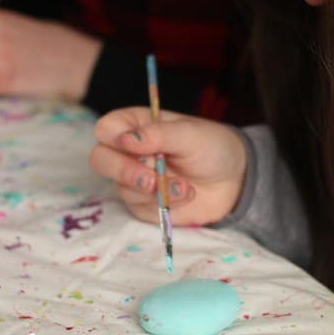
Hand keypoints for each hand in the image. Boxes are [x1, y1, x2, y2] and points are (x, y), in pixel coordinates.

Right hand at [90, 107, 246, 225]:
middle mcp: (128, 152)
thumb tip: (125, 140)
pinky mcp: (143, 205)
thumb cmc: (211, 147)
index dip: (113, 138)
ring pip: (122, 188)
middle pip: (100, 160)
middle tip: (150, 179)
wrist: (233, 180)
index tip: (133, 145)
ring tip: (186, 186)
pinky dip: (163, 204)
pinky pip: (139, 209)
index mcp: (135, 126)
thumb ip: (158, 134)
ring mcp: (133, 180)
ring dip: (155, 190)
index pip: (106, 129)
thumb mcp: (189, 134)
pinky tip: (185, 195)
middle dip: (124, 171)